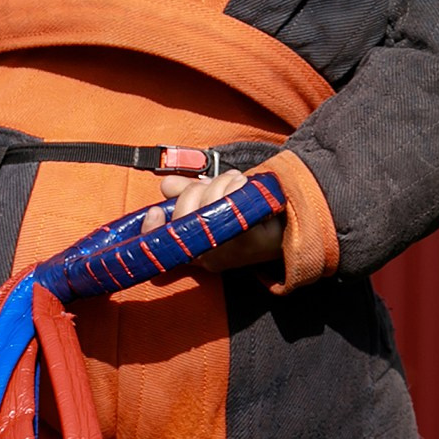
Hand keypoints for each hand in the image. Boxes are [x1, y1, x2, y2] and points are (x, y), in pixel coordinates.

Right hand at [142, 170, 284, 273]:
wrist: (287, 224)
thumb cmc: (245, 214)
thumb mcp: (211, 200)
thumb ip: (187, 193)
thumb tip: (166, 186)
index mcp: (192, 248)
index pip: (159, 245)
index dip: (151, 230)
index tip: (154, 212)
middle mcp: (206, 256)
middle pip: (183, 216)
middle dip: (197, 190)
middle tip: (220, 182)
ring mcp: (227, 252)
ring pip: (206, 209)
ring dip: (220, 184)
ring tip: (236, 181)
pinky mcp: (247, 242)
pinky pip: (228, 208)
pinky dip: (232, 188)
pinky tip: (242, 184)